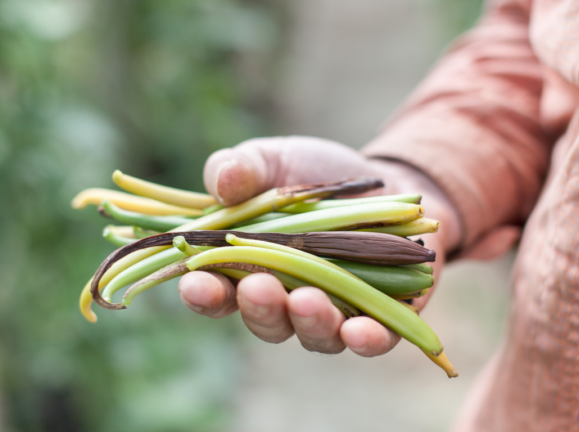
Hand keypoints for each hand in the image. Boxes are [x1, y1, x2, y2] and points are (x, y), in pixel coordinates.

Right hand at [178, 136, 461, 355]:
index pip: (216, 291)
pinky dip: (366, 339)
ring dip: (308, 321)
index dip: (202, 293)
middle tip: (258, 287)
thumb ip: (242, 168)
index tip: (195, 283)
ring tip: (307, 300)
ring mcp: (332, 313)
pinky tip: (360, 330)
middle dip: (259, 306)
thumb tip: (221, 181)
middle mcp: (285, 301)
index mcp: (247, 267)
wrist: (383, 181)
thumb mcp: (272, 160)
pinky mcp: (381, 317)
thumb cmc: (313, 175)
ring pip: (314, 334)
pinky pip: (372, 339)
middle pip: (265, 319)